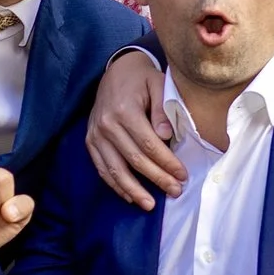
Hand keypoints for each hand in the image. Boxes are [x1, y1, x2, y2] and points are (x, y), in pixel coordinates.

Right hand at [85, 49, 184, 205]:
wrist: (116, 70)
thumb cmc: (142, 78)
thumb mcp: (158, 84)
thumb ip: (162, 110)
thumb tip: (166, 137)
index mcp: (125, 110)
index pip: (148, 144)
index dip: (166, 162)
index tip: (182, 175)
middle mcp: (106, 125)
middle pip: (134, 159)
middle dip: (156, 178)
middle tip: (175, 191)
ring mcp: (95, 135)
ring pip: (115, 169)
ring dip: (133, 190)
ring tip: (150, 204)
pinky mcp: (90, 141)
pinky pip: (101, 168)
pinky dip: (115, 184)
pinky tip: (130, 196)